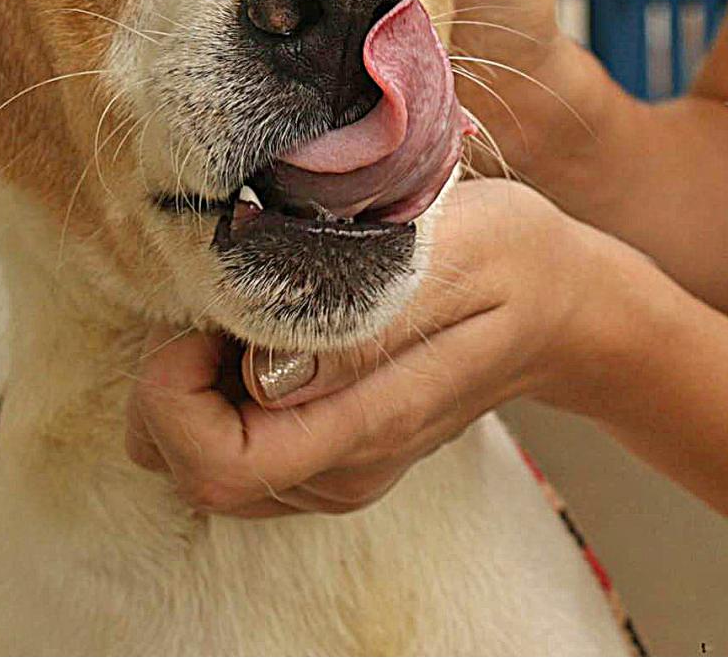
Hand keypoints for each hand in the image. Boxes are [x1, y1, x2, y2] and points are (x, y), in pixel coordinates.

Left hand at [124, 177, 646, 516]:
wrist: (563, 305)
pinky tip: (257, 332)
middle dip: (164, 384)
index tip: (206, 317)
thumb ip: (362, 321)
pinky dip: (210, 392)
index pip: (214, 463)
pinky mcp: (323, 454)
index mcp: (366, 426)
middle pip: (183, 469)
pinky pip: (225, 443)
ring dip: (185, 386)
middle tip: (215, 305)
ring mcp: (329, 470)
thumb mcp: (453, 256)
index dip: (172, 391)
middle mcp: (338, 468)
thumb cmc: (510, 261)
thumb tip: (262, 373)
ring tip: (240, 312)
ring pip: (192, 461)